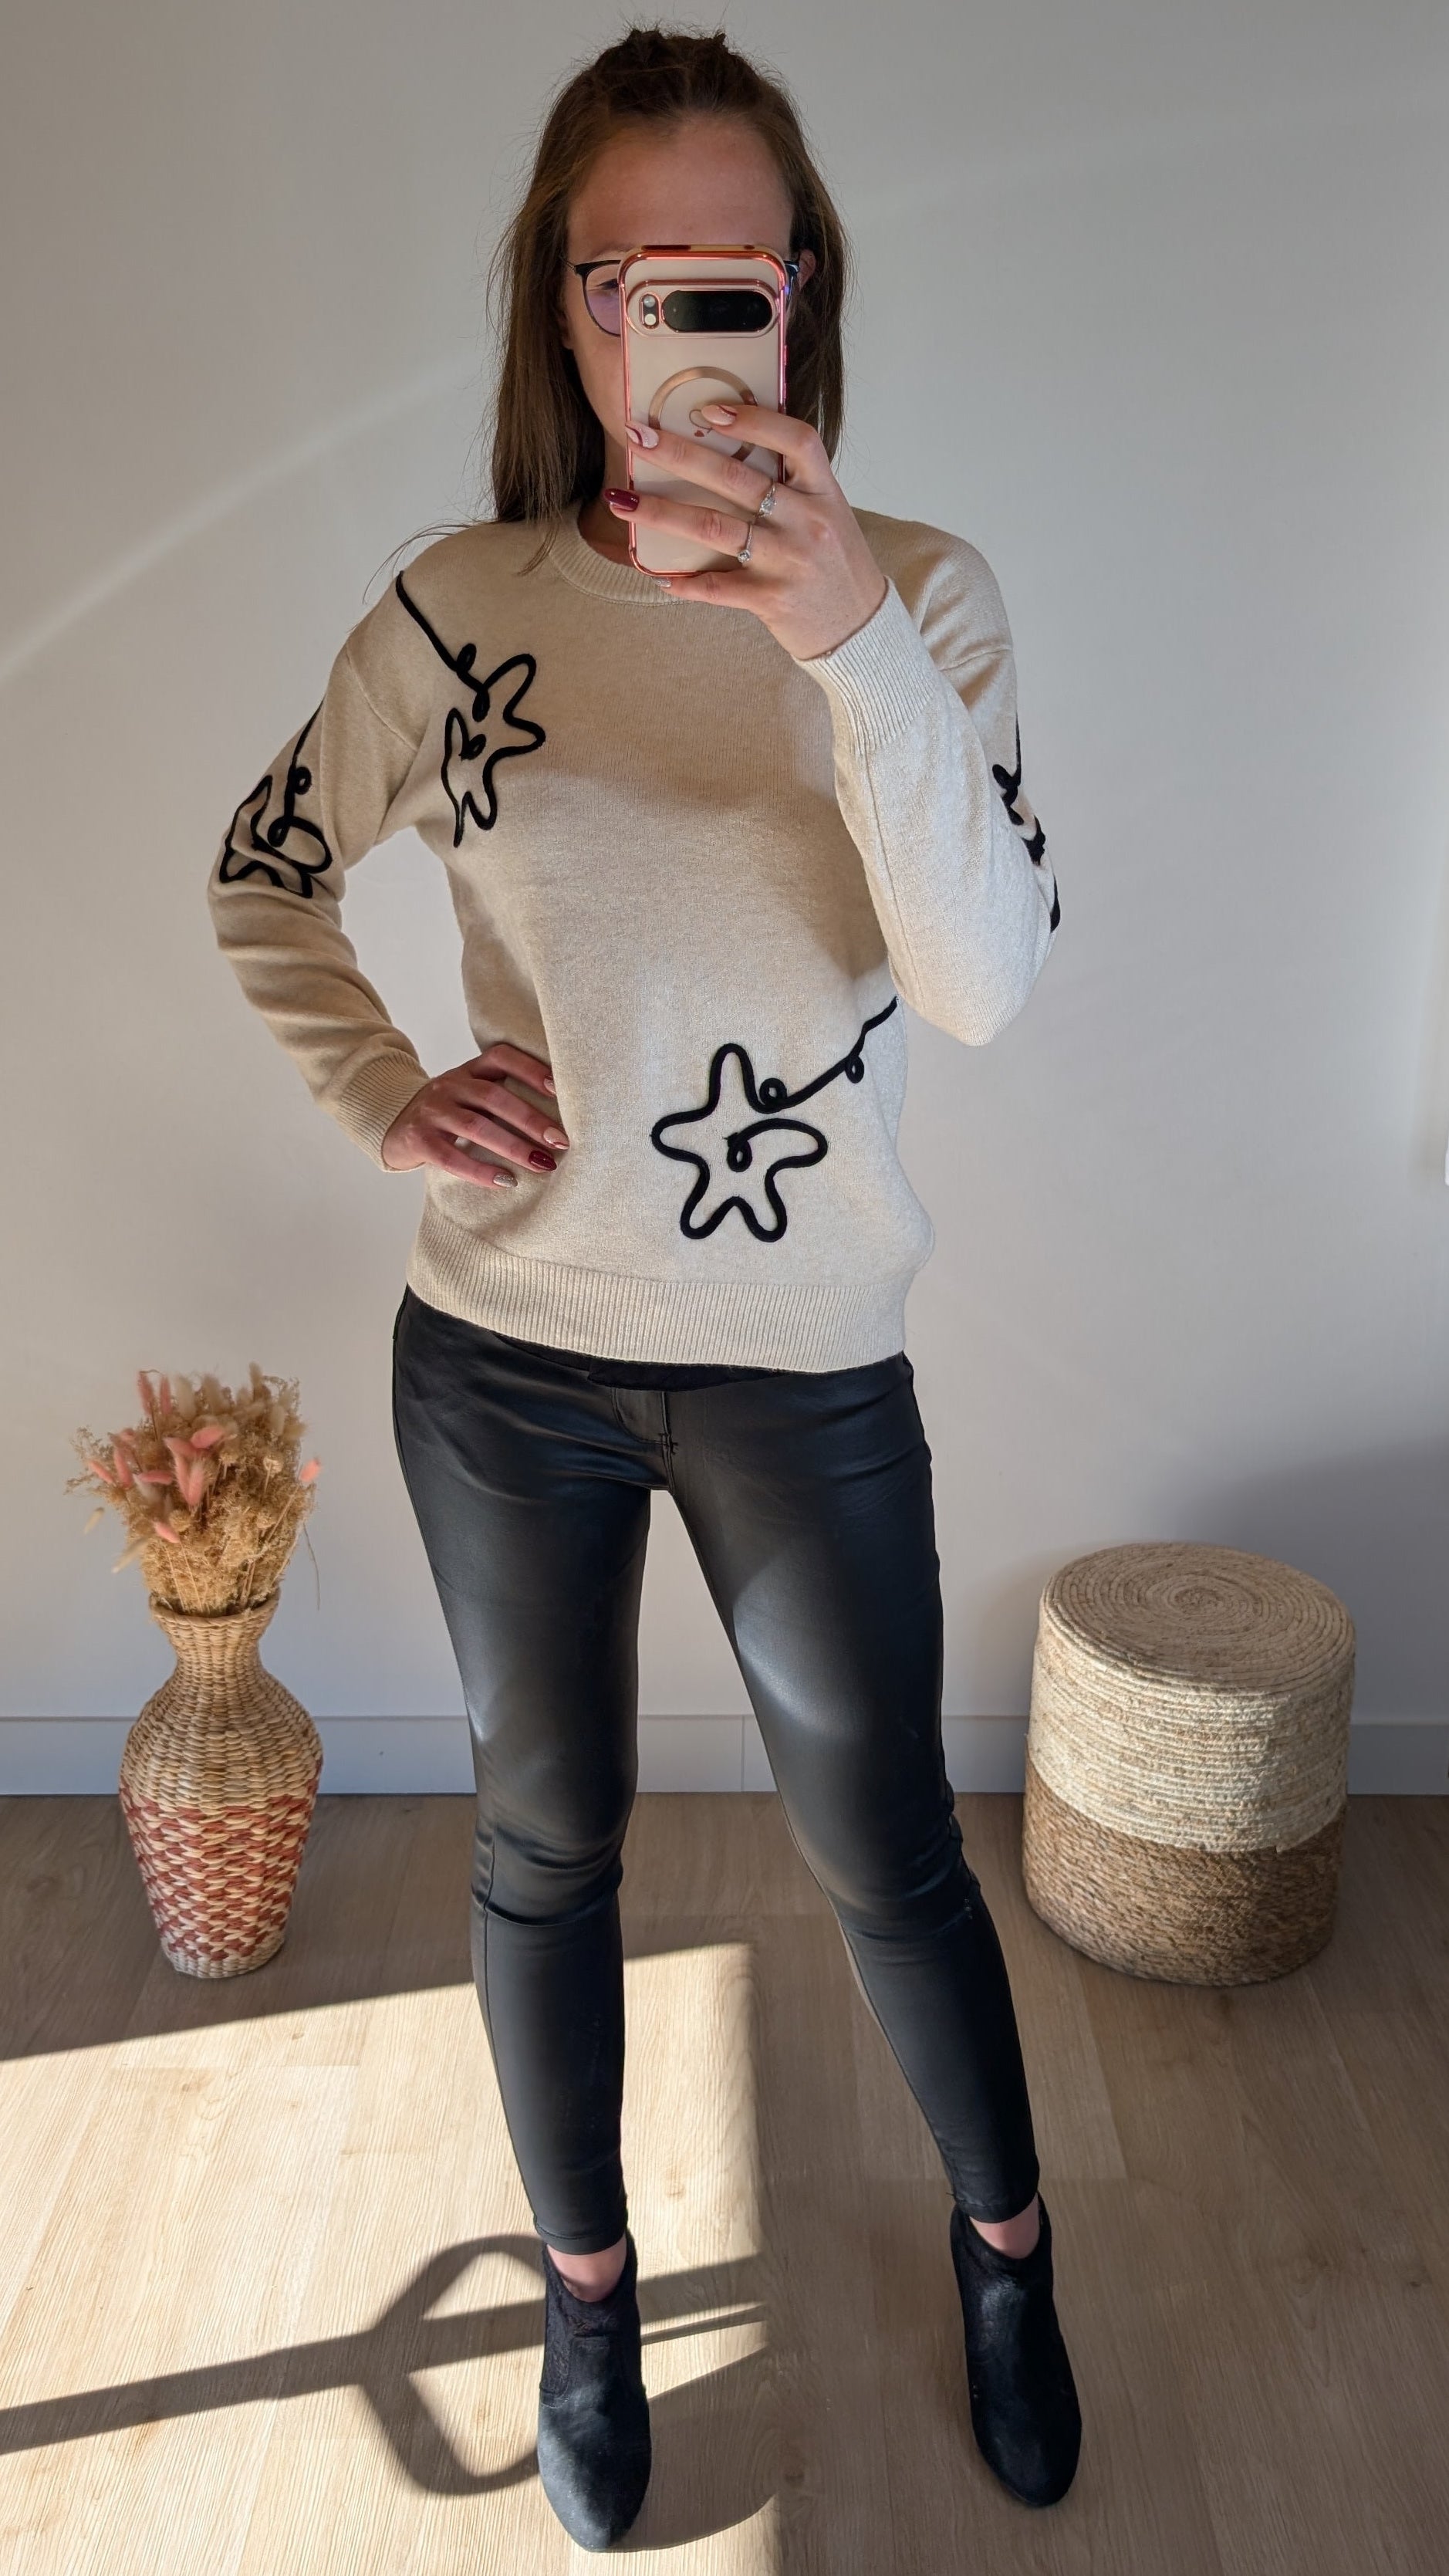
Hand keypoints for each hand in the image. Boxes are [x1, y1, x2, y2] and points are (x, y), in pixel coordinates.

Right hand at [381, 1043, 567, 1187]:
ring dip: (513, 1146)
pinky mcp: (419, 1140)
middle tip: (561, 1141)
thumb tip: (558, 1123)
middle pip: (494, 1097)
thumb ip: (502, 1099)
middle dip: (531, 1119)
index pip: (501, 1057)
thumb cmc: (448, 1115)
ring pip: (476, 1127)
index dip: (530, 1068)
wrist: (394, 1127)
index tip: (559, 1088)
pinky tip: (506, 1181)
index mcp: (468, 1070)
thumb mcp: (470, 1096)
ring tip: (542, 1164)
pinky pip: (452, 1157)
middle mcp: (450, 1085)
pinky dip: (481, 1171)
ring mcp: (432, 1111)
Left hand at [606, 407, 887, 660]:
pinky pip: (717, 587)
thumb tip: (733, 448)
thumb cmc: (838, 567)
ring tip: (622, 502)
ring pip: (715, 528)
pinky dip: (684, 582)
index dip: (754, 419)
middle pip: (737, 478)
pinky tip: (659, 576)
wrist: (861, 631)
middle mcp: (807, 522)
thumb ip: (794, 486)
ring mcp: (788, 561)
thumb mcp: (829, 514)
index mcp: (823, 492)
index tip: (708, 409)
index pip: (795, 440)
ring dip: (662, 512)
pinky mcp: (771, 599)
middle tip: (638, 438)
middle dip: (680, 454)